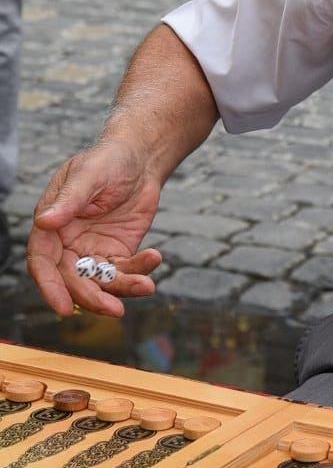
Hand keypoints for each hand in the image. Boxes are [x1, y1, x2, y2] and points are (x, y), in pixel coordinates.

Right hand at [27, 140, 162, 317]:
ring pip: (101, 281)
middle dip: (92, 297)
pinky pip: (125, 270)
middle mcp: (68, 243)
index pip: (43, 262)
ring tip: (146, 286)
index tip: (63, 309)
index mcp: (51, 225)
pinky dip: (140, 270)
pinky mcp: (118, 251)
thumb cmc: (108, 160)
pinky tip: (154, 258)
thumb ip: (69, 200)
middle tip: (115, 309)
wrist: (140, 159)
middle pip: (73, 279)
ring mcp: (94, 250)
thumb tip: (45, 222)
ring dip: (122, 288)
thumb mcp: (89, 175)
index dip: (50, 287)